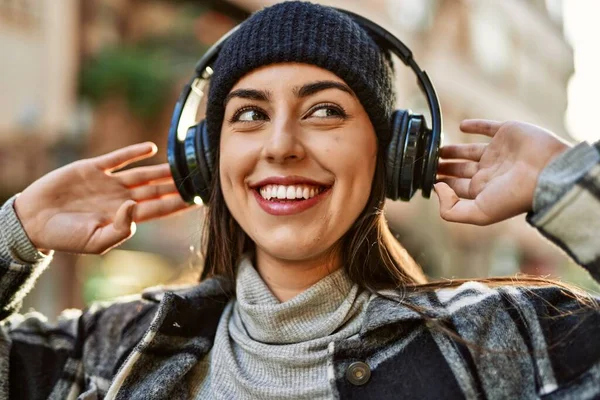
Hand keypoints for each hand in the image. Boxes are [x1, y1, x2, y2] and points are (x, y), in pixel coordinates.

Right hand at [14, 143, 193, 253]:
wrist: (34, 222)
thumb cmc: (65, 237)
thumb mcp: (95, 242)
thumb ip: (120, 229)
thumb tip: (135, 207)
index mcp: (125, 217)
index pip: (159, 209)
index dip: (179, 203)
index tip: (199, 198)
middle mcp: (121, 198)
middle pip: (157, 190)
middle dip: (178, 184)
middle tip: (200, 177)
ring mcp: (109, 182)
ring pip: (143, 173)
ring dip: (162, 169)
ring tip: (183, 163)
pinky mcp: (93, 169)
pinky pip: (118, 159)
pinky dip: (134, 152)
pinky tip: (151, 148)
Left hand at [434, 119, 570, 225]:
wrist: (548, 172)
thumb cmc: (515, 196)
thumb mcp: (479, 212)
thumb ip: (452, 209)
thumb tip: (437, 188)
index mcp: (484, 190)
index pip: (457, 187)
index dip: (441, 184)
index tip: (425, 179)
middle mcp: (491, 172)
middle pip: (461, 169)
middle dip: (445, 167)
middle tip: (427, 162)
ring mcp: (499, 152)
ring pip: (470, 150)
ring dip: (454, 150)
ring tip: (438, 149)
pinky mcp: (507, 133)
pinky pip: (487, 127)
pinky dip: (474, 125)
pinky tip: (462, 126)